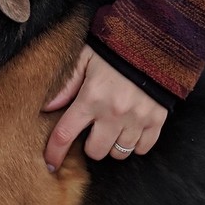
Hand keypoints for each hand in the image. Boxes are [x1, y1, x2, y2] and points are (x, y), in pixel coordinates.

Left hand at [43, 46, 166, 171]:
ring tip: (114, 128)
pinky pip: (143, 148)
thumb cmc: (117, 48)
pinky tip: (132, 130)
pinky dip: (137, 144)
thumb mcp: (86, 57)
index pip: (65, 135)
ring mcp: (137, 118)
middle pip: (95, 151)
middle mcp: (114, 112)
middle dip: (91, 145)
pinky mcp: (157, 120)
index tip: (51, 163)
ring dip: (114, 145)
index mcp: (91, 97)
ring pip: (119, 153)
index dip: (54, 153)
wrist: (156, 40)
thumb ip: (67, 84)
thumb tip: (47, 107)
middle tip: (94, 129)